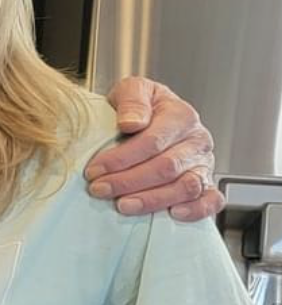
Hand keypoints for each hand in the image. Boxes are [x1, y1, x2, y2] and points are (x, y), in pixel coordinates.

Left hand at [86, 77, 220, 219]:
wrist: (148, 120)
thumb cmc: (140, 109)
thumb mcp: (130, 90)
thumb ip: (132, 100)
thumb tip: (131, 123)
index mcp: (181, 115)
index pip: (152, 141)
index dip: (121, 158)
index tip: (95, 169)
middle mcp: (197, 140)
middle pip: (166, 167)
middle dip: (129, 181)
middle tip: (100, 189)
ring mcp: (204, 165)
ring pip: (185, 187)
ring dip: (152, 199)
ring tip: (123, 205)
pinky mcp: (207, 185)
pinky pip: (211, 201)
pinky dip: (195, 210)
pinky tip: (171, 214)